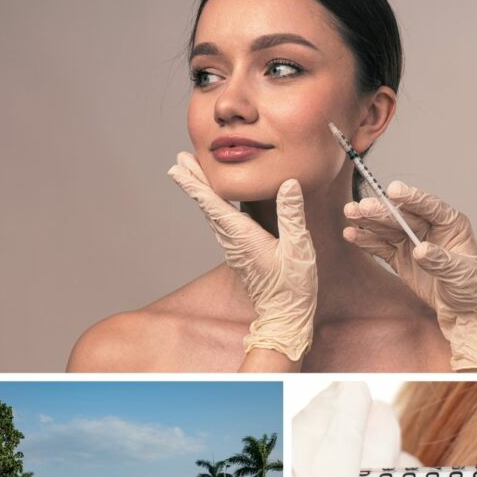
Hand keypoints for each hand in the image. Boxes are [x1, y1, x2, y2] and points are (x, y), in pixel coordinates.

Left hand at [168, 152, 316, 361]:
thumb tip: (288, 185)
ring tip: (193, 174)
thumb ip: (291, 215)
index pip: (213, 205)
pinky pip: (222, 225)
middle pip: (208, 207)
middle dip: (194, 182)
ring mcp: (235, 249)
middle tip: (180, 161)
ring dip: (202, 193)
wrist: (285, 316)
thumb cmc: (292, 286)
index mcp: (243, 237)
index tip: (178, 169)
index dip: (195, 185)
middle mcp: (233, 241)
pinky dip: (214, 208)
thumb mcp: (298, 247)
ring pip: (213, 215)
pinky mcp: (241, 254)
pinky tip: (217, 203)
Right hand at [343, 181, 476, 369]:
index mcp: (451, 225)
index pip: (430, 206)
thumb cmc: (474, 290)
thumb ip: (440, 261)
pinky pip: (382, 247)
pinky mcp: (402, 259)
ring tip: (350, 213)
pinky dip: (367, 241)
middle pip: (403, 216)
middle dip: (382, 211)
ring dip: (369, 222)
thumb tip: (421, 250)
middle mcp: (431, 229)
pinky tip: (352, 234)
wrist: (467, 314)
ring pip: (389, 229)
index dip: (412, 198)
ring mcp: (414, 243)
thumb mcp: (461, 275)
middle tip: (363, 206)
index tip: (393, 190)